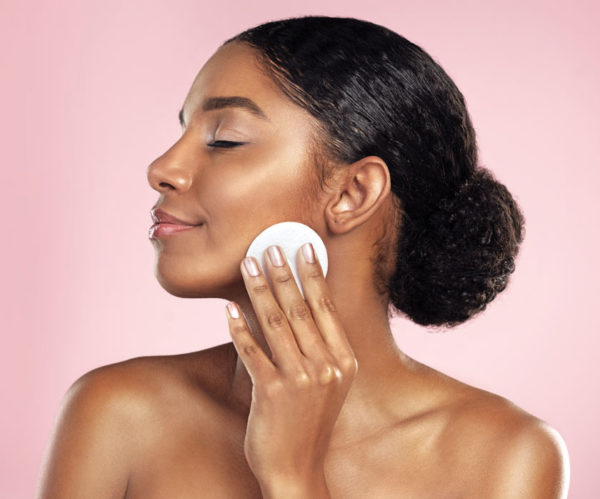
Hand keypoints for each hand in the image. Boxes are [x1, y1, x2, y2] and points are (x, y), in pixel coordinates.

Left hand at [225, 243, 357, 488]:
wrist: (298, 470)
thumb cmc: (310, 423)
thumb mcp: (329, 384)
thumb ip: (322, 349)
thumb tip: (302, 309)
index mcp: (344, 361)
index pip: (327, 309)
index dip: (314, 276)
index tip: (304, 250)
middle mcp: (326, 367)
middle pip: (300, 309)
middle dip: (283, 274)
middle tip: (271, 247)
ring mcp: (300, 380)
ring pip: (275, 323)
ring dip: (259, 290)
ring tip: (249, 265)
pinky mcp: (272, 392)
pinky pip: (252, 351)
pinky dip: (239, 328)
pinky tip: (229, 309)